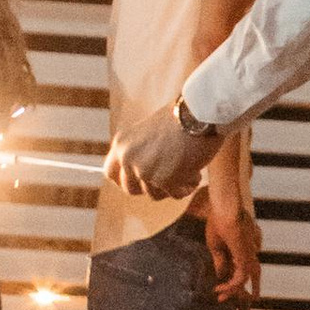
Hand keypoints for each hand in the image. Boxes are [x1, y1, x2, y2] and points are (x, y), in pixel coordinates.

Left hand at [108, 106, 222, 202]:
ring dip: (172, 186)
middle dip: (150, 186)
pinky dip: (187, 186)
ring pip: (154, 194)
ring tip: (189, 169)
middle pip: (130, 189)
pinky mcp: (164, 180)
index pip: (110, 173)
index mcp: (121, 144)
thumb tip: (140, 176)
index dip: (124, 180)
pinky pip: (176, 194)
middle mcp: (128, 159)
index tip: (139, 182)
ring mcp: (144, 171)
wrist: (199, 114)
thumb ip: (140, 152)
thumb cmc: (182, 118)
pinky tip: (196, 172)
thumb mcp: (149, 132)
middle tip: (168, 177)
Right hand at [208, 203, 263, 309]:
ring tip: (221, 297)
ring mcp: (249, 255)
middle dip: (244, 288)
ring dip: (234, 290)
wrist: (226, 209)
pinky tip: (219, 288)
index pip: (243, 267)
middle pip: (252, 274)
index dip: (232, 278)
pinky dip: (231, 286)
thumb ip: (220, 261)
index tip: (218, 285)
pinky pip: (241, 278)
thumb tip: (222, 276)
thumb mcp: (216, 246)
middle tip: (232, 298)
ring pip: (246, 278)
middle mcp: (249, 252)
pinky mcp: (245, 257)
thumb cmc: (219, 222)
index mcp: (243, 248)